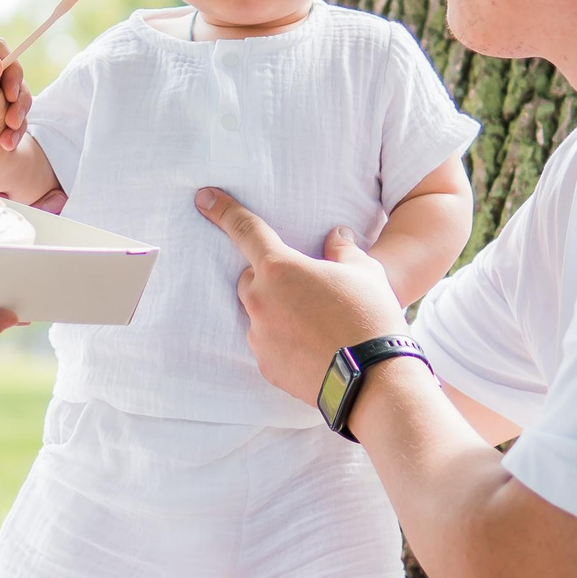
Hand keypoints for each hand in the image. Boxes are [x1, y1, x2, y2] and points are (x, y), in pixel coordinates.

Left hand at [197, 186, 407, 402]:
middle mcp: (261, 300)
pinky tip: (312, 347)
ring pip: (258, 313)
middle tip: (304, 288)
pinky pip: (267, 344)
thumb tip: (336, 236)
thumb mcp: (365, 272)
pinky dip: (282, 341)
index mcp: (280, 269)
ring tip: (314, 323)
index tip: (203, 197)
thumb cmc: (370, 318)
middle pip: (251, 278)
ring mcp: (259, 336)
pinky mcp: (265, 366)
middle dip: (270, 278)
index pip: (246, 231)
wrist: (373, 380)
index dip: (224, 210)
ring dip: (276, 311)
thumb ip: (343, 249)